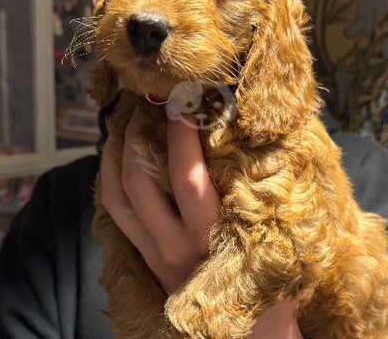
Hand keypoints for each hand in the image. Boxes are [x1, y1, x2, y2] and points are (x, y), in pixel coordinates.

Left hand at [101, 106, 302, 337]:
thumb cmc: (271, 288)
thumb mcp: (276, 242)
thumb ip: (263, 197)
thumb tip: (265, 141)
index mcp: (213, 237)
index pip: (187, 176)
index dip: (181, 133)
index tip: (184, 99)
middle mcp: (175, 245)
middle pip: (141, 181)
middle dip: (139, 135)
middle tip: (148, 103)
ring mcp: (154, 253)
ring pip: (118, 196)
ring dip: (116, 154)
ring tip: (126, 122)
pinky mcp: (145, 259)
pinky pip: (117, 214)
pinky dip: (111, 180)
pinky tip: (118, 156)